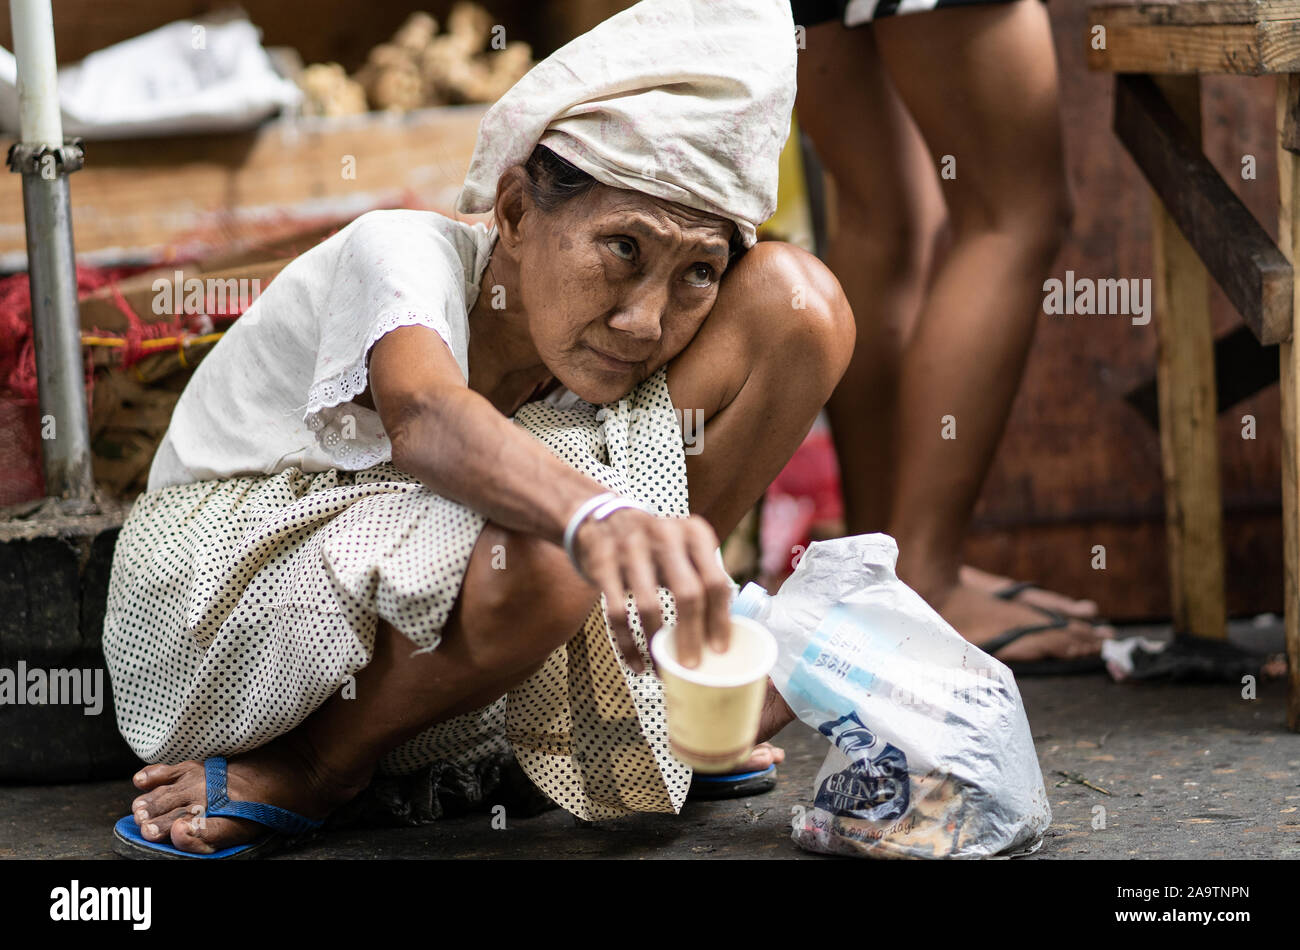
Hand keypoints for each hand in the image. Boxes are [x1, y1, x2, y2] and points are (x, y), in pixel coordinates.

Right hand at [573, 509, 732, 672]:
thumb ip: (705, 578)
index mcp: (694, 533)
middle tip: (692, 665)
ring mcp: (631, 548)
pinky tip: (637, 663)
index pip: (715, 581)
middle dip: (691, 637)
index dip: (719, 620)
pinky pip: (617, 613)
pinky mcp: (603, 564)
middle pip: (688, 594)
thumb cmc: (656, 546)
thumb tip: (726, 631)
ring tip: (663, 668)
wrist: (603, 519)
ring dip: (657, 643)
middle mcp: (665, 535)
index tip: (719, 649)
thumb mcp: (685, 547)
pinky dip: (628, 644)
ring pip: (649, 606)